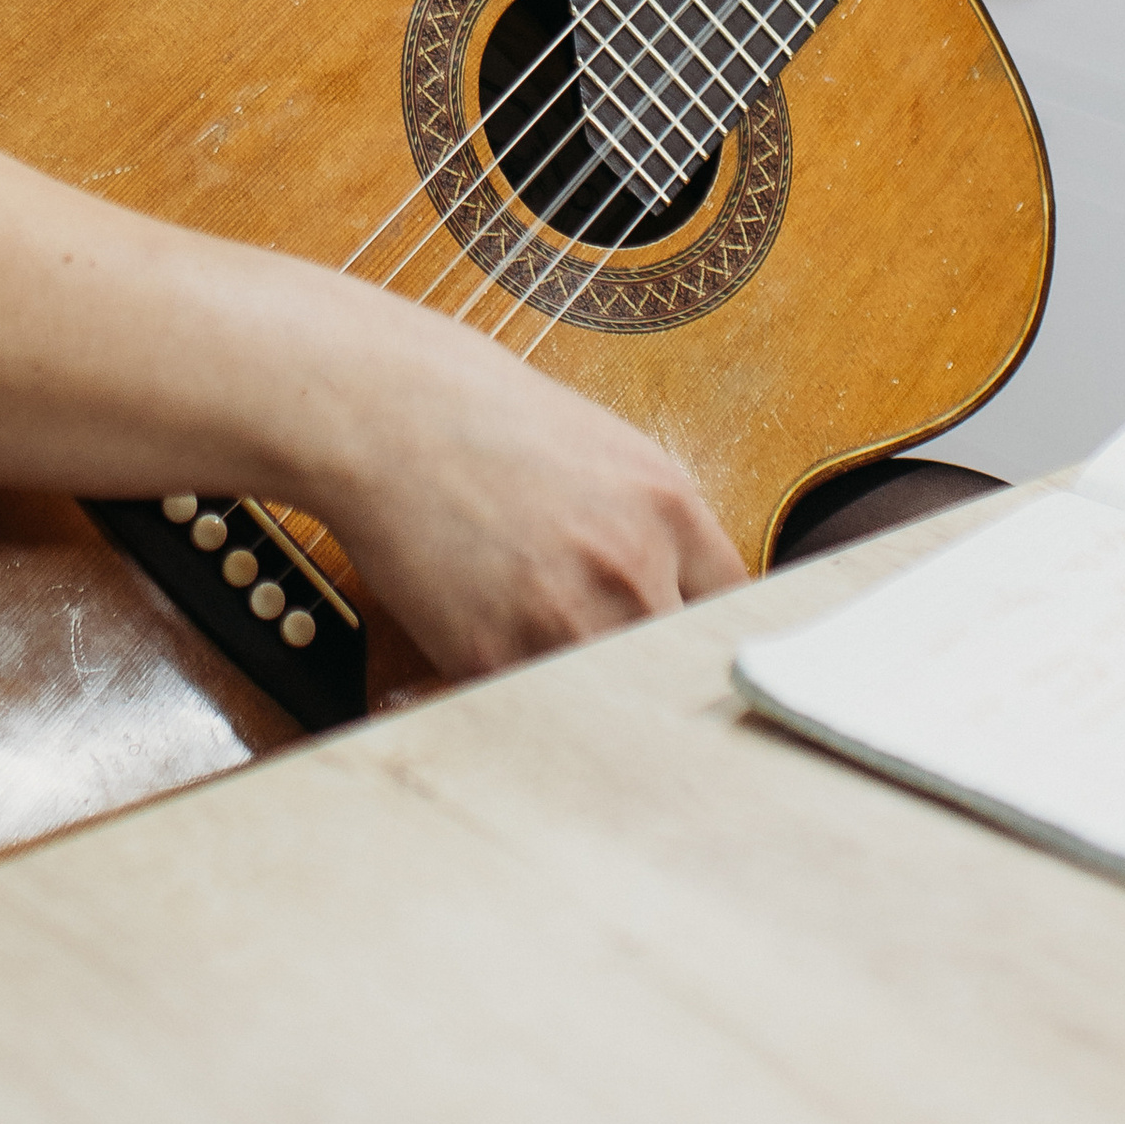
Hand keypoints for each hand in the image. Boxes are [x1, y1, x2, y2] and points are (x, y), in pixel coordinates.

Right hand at [308, 305, 745, 683]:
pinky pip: (533, 710)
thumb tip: (687, 600)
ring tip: (566, 689)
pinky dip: (519, 705)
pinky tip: (492, 667)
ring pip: (614, 702)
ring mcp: (567, 616)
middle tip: (643, 695)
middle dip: (660, 677)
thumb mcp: (606, 452)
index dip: (713, 637)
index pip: (737, 609)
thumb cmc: (486, 421)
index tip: (696, 657)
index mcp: (669, 506)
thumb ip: (657, 528)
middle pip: (683, 666)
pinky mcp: (497, 655)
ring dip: (594, 703)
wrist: (387, 413)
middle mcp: (632, 566)